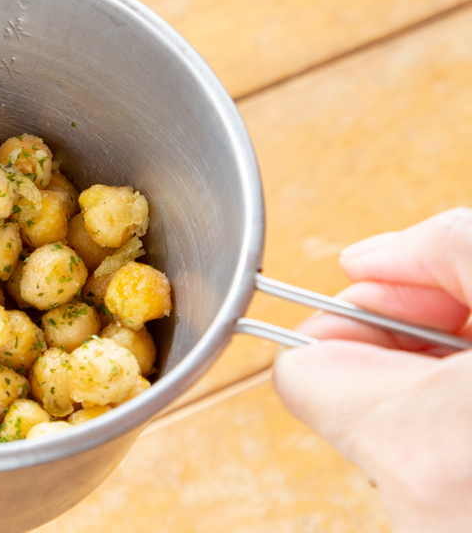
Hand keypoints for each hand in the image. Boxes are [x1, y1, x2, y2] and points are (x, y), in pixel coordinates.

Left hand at [273, 208, 471, 531]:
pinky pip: (446, 466)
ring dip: (447, 388)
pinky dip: (464, 427)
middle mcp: (424, 511)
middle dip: (414, 347)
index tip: (411, 299)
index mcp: (423, 443)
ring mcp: (445, 529)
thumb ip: (439, 251)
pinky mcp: (463, 528)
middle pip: (356, 397)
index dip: (355, 317)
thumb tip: (365, 259)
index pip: (301, 369)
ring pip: (406, 433)